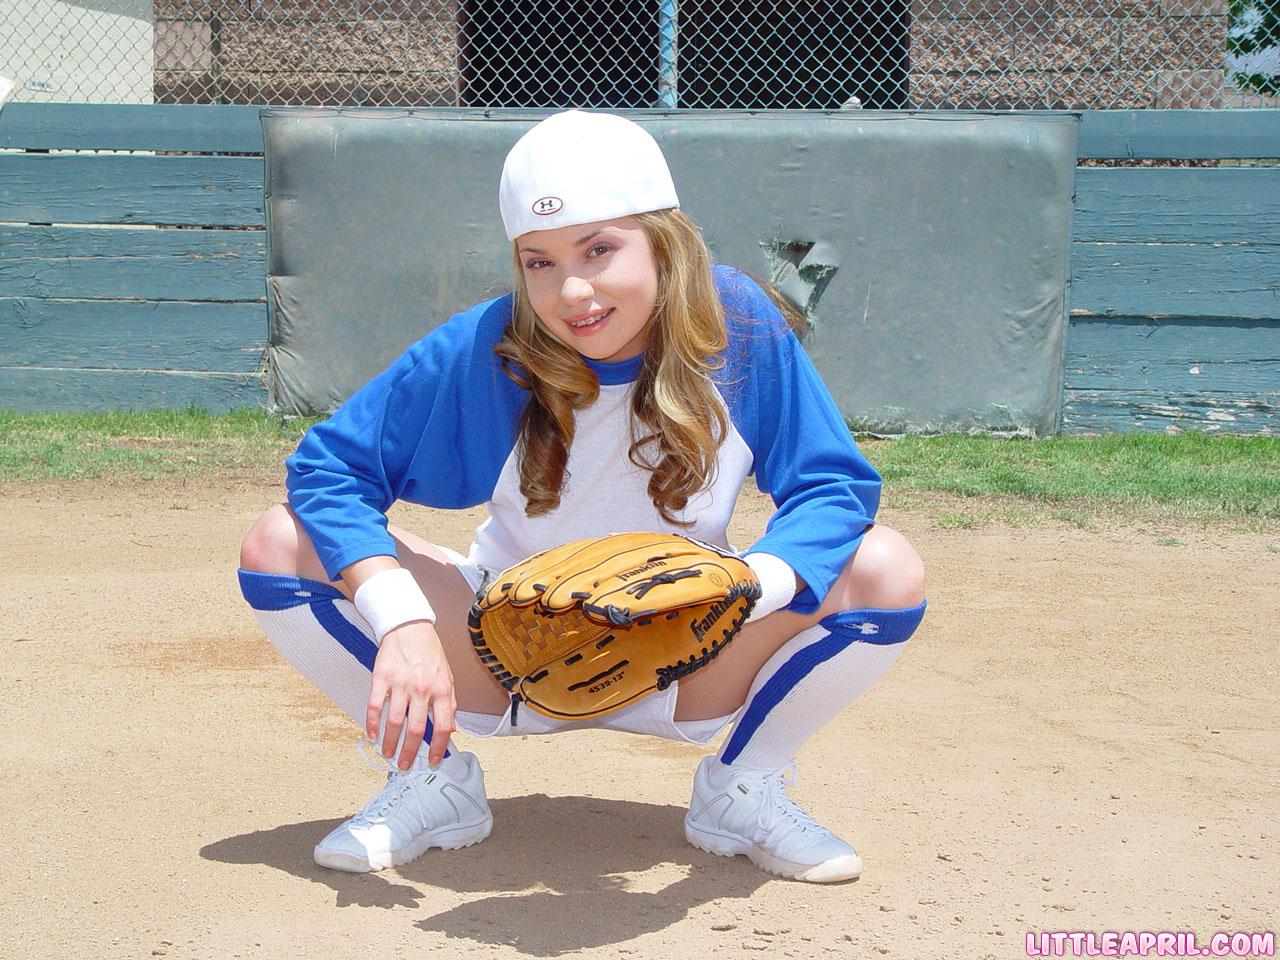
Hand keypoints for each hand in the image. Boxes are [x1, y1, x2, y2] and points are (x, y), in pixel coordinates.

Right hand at [366, 620, 455, 768]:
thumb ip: (450, 703)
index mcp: (442, 689)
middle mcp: (422, 689)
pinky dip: (372, 723)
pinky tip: (373, 734)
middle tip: (404, 764)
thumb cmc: (429, 652)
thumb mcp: (447, 676)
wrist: (409, 627)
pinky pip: (374, 706)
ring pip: (394, 722)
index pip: (443, 726)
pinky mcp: (381, 678)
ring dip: (390, 742)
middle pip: (416, 729)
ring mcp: (400, 684)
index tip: (432, 760)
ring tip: (388, 753)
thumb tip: (452, 728)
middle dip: (410, 752)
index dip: (438, 747)